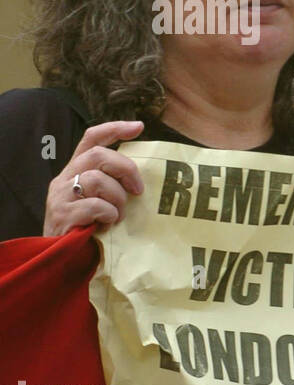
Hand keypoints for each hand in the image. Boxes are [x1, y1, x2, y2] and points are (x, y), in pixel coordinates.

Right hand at [43, 121, 145, 236]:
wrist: (61, 259)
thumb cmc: (88, 229)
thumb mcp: (99, 201)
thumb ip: (112, 185)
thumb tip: (143, 179)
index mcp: (75, 171)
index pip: (91, 139)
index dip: (114, 128)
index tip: (139, 126)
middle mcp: (64, 179)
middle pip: (97, 155)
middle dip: (124, 169)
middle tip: (138, 190)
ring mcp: (60, 196)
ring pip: (95, 179)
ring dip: (116, 198)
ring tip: (118, 215)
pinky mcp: (62, 215)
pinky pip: (93, 205)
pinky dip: (107, 214)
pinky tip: (108, 223)